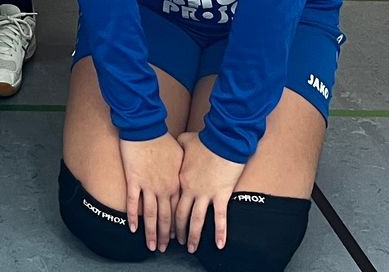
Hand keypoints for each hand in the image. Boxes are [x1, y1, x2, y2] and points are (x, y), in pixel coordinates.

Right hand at [118, 133, 184, 253]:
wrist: (145, 128)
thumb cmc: (162, 139)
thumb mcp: (180, 154)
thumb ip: (182, 169)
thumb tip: (187, 175)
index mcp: (176, 183)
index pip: (178, 210)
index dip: (177, 226)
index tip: (176, 237)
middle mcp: (164, 188)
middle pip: (166, 217)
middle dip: (166, 236)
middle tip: (164, 248)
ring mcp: (149, 185)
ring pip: (151, 215)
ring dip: (152, 233)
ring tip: (151, 246)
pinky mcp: (134, 180)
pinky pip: (134, 203)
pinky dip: (133, 217)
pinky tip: (132, 228)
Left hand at [175, 133, 245, 253]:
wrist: (223, 140)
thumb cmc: (205, 140)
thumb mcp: (186, 141)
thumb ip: (179, 145)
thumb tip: (176, 142)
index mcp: (180, 179)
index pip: (171, 201)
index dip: (167, 215)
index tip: (165, 225)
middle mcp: (190, 189)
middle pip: (180, 215)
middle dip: (177, 231)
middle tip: (174, 242)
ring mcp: (205, 194)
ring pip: (196, 220)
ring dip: (193, 236)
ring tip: (191, 248)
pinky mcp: (221, 195)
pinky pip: (220, 218)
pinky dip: (220, 232)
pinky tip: (220, 245)